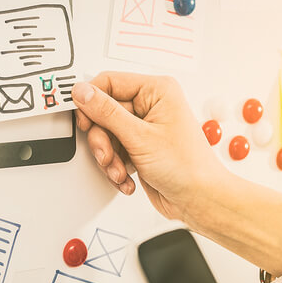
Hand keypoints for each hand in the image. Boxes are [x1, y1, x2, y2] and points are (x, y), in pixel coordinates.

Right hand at [72, 72, 224, 221]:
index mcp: (157, 90)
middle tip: (107, 154)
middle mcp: (150, 105)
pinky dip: (116, 166)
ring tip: (120, 170)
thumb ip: (106, 113)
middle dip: (102, 139)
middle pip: (104, 113)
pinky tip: (127, 176)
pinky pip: (114, 150)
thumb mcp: (140, 137)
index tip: (84, 119)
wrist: (199, 199)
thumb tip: (82, 92)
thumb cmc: (188, 168)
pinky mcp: (140, 146)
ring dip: (109, 158)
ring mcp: (144, 128)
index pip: (109, 82)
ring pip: (106, 135)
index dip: (92, 101)